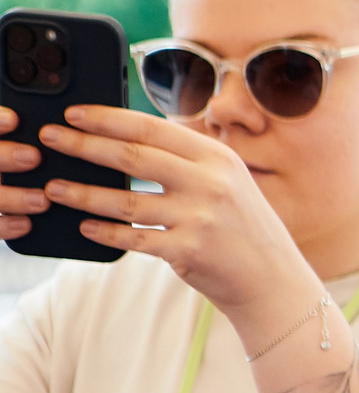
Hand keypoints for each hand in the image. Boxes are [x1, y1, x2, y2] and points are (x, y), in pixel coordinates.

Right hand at [0, 109, 47, 242]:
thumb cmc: (25, 163)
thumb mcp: (25, 139)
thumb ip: (28, 128)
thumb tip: (39, 121)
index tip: (14, 120)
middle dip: (4, 157)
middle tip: (34, 157)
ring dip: (13, 198)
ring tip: (43, 200)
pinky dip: (5, 226)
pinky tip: (27, 224)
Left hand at [34, 104, 313, 324]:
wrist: (273, 278)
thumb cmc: (242, 227)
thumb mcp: (227, 182)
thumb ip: (186, 161)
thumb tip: (126, 138)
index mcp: (217, 157)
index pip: (152, 127)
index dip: (108, 118)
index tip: (74, 113)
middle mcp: (210, 183)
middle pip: (132, 157)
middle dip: (84, 145)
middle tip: (51, 139)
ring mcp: (200, 217)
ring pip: (125, 201)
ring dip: (83, 193)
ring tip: (55, 188)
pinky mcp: (188, 250)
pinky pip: (133, 238)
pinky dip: (104, 232)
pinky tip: (85, 226)